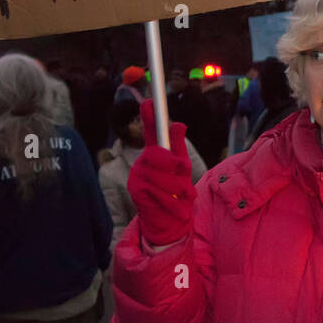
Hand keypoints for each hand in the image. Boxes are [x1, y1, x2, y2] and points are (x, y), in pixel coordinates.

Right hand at [126, 100, 194, 246]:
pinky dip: (171, 203)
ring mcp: (137, 174)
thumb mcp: (184, 169)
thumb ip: (180, 148)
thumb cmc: (178, 192)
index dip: (149, 117)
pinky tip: (178, 210)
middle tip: (187, 186)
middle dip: (176, 169)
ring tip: (184, 199)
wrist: (170, 221)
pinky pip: (156, 191)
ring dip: (178, 190)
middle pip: (158, 155)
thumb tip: (180, 124)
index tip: (148, 101)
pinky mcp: (135, 189)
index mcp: (156, 152)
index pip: (151, 131)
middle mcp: (143, 160)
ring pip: (160, 176)